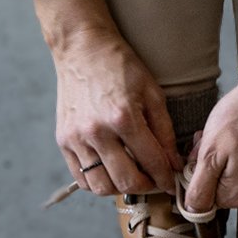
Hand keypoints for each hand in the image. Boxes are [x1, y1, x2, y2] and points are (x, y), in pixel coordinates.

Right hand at [32, 0, 179, 198]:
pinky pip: (81, 178)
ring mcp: (76, 138)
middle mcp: (97, 131)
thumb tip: (173, 164)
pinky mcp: (63, 141)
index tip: (172, 182)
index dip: (167, 177)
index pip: (152, 162)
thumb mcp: (152, 92)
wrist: (82, 49)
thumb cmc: (120, 66)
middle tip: (154, 180)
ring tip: (132, 175)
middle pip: (126, 182)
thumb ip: (164, 131)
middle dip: (147, 186)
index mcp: (123, 117)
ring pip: (101, 186)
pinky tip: (111, 171)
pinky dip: (98, 182)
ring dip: (121, 188)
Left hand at [183, 79, 237, 211]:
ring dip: (219, 158)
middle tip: (208, 142)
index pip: (204, 200)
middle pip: (216, 188)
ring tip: (221, 136)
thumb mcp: (210, 152)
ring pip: (227, 176)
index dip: (196, 177)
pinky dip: (233, 154)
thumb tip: (193, 211)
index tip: (199, 157)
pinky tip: (233, 137)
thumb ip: (200, 187)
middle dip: (208, 166)